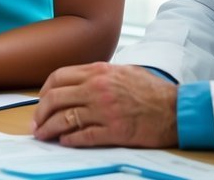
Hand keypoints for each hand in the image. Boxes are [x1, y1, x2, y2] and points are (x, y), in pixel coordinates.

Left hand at [32, 62, 177, 147]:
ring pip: (65, 119)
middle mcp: (98, 89)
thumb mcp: (123, 71)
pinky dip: (70, 140)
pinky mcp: (115, 131)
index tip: (41, 101)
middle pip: (56, 99)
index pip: (58, 77)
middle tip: (36, 123)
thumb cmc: (151, 90)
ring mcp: (105, 110)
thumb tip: (76, 81)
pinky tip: (65, 141)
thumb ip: (98, 74)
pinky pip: (83, 136)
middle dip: (40, 112)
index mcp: (98, 72)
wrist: (177, 108)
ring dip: (50, 129)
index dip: (44, 91)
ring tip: (43, 135)